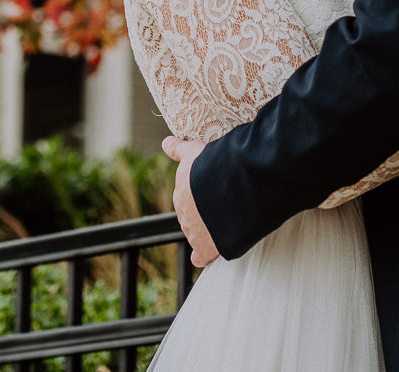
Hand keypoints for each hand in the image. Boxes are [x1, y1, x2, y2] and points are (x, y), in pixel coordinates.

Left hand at [162, 136, 220, 265]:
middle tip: (224, 205)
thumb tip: (165, 143)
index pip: (188, 197)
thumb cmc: (216, 163)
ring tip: (228, 221)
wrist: (233, 183)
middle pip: (192, 216)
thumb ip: (178, 150)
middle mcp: (183, 212)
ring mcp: (193, 231)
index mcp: (181, 191)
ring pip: (197, 233)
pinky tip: (205, 256)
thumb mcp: (195, 150)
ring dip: (208, 230)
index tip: (212, 191)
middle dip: (204, 212)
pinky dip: (203, 256)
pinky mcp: (206, 247)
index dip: (201, 195)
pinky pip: (201, 255)